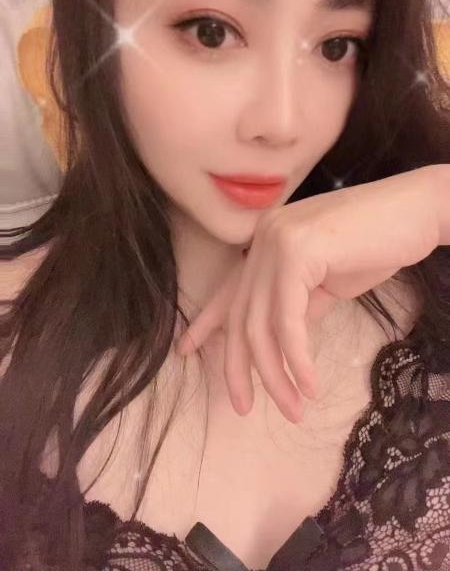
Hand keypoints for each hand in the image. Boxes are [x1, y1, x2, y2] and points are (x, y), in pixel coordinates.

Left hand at [175, 166, 439, 423]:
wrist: (417, 212)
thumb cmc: (378, 244)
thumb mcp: (327, 281)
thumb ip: (299, 306)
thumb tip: (283, 345)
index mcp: (266, 242)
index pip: (229, 289)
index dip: (206, 323)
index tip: (187, 351)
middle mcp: (264, 237)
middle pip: (239, 315)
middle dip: (239, 367)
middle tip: (244, 406)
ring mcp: (277, 240)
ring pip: (261, 324)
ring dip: (275, 375)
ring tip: (293, 409)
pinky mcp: (298, 251)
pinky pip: (288, 320)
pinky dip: (296, 359)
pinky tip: (309, 384)